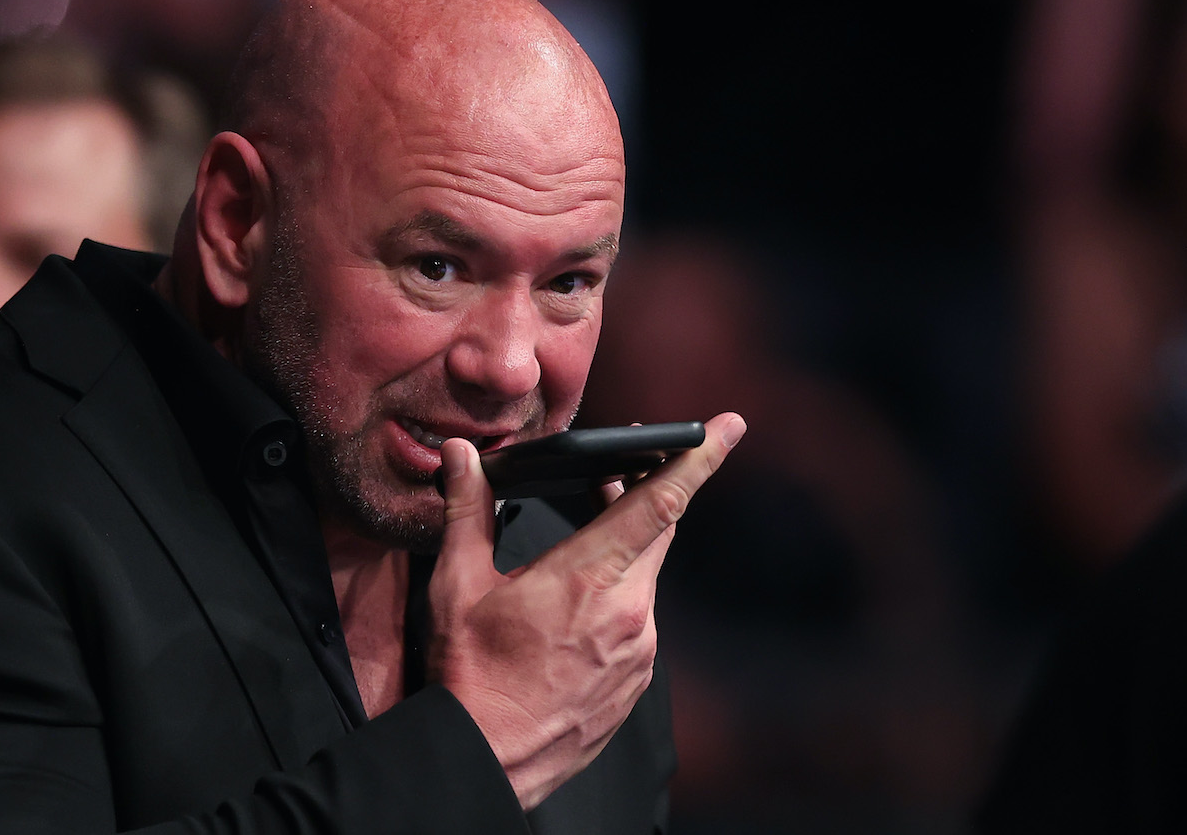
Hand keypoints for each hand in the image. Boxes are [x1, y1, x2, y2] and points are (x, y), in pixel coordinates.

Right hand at [427, 412, 745, 808]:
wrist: (486, 759)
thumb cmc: (471, 675)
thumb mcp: (458, 585)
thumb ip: (467, 511)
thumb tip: (461, 457)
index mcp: (588, 577)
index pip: (660, 501)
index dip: (698, 458)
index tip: (728, 427)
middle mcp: (629, 613)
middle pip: (658, 531)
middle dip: (644, 494)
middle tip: (621, 472)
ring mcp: (639, 651)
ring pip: (644, 578)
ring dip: (621, 553)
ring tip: (578, 550)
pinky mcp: (637, 681)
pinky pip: (638, 623)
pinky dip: (615, 601)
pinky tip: (575, 612)